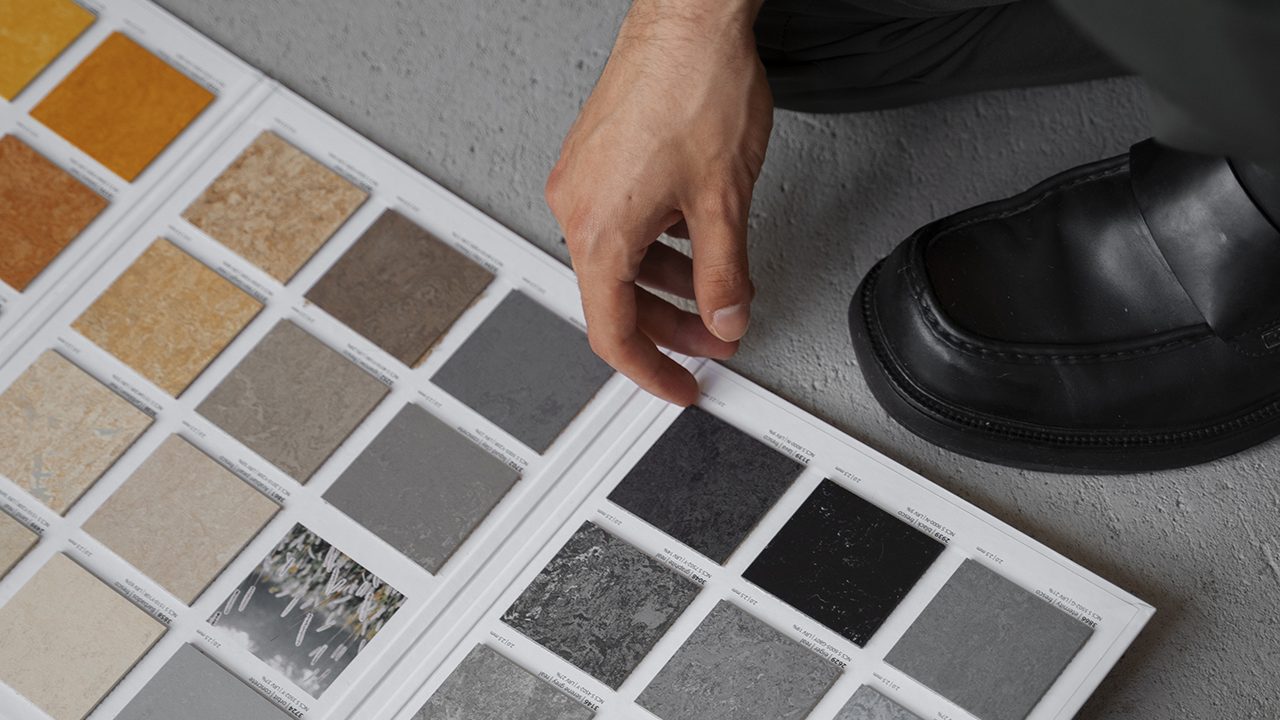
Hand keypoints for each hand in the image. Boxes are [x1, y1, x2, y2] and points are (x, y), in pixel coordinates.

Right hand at [546, 0, 772, 404]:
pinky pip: (619, 223)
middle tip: (713, 342)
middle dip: (669, 328)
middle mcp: (578, 208)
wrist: (687, 17)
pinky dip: (656, 246)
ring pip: (620, 261)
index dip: (650, 371)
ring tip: (715, 293)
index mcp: (601, 230)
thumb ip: (725, 275)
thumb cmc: (696, 87)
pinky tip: (694, 242)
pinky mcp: (593, 158)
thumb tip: (726, 320)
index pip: (613, 332)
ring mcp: (581, 180)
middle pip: (615, 299)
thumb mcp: (725, 201)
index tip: (679, 387)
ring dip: (667, 286)